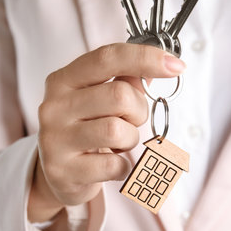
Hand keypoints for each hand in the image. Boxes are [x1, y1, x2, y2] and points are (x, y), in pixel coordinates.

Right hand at [28, 43, 185, 221]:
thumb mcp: (98, 99)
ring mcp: (55, 140)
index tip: (176, 66)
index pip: (106, 58)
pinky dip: (123, 166)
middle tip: (131, 121)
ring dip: (130, 139)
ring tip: (118, 144)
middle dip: (138, 110)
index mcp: (63, 81)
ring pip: (117, 130)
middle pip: (119, 95)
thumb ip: (126, 80)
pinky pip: (114, 165)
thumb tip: (162, 63)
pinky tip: (111, 165)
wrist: (58, 172)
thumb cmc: (85, 129)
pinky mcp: (63, 171)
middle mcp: (54, 107)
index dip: (145, 58)